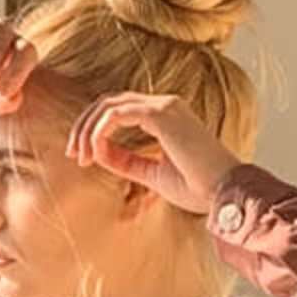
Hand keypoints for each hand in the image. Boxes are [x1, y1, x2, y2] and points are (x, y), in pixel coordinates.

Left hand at [69, 90, 231, 214]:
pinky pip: (117, 114)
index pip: (119, 110)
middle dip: (84, 126)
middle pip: (109, 102)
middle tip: (72, 153)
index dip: (94, 130)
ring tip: (79, 155)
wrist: (224, 194)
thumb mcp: (152, 174)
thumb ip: (127, 161)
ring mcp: (165, 106)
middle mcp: (165, 105)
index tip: (82, 158)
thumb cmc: (198, 187)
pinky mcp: (162, 114)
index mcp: (166, 116)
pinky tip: (95, 152)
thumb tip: (98, 153)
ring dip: (88, 129)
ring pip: (109, 105)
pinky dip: (100, 131)